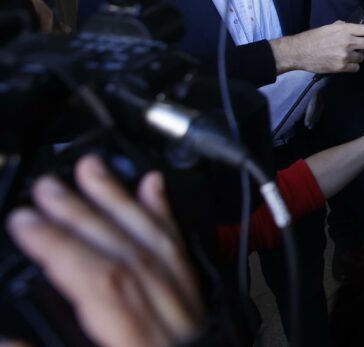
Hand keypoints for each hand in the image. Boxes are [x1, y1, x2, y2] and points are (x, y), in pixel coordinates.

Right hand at [5, 155, 203, 345]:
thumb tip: (4, 337)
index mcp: (145, 345)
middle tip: (49, 187)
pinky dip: (165, 219)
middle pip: (131, 256)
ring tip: (93, 172)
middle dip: (86, 216)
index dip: (61, 247)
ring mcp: (196, 318)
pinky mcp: (205, 316)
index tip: (24, 221)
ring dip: (122, 204)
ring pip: (160, 247)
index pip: (105, 282)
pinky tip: (153, 188)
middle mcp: (178, 326)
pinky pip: (186, 257)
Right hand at [270, 21, 363, 74]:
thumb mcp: (330, 27)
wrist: (300, 52)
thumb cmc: (314, 37)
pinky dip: (352, 66)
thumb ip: (344, 26)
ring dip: (358, 56)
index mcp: (345, 29)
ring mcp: (345, 55)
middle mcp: (348, 41)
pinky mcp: (341, 67)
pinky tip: (344, 62)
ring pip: (363, 57)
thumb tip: (355, 28)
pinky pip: (356, 67)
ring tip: (347, 54)